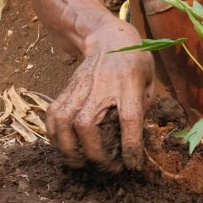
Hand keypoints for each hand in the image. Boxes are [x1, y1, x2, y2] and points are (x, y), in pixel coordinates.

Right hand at [47, 28, 153, 171]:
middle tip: (104, 166)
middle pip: (87, 124)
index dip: (130, 145)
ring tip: (78, 162)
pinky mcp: (66, 89)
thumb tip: (138, 137)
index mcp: (128, 84)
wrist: (107, 36)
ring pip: (64, 121)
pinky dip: (54, 134)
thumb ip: (145, 107)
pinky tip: (63, 146)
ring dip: (68, 147)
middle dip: (93, 152)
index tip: (131, 164)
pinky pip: (53, 114)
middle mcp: (101, 86)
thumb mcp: (150, 80)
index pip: (129, 118)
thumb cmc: (134, 60)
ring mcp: (79, 87)